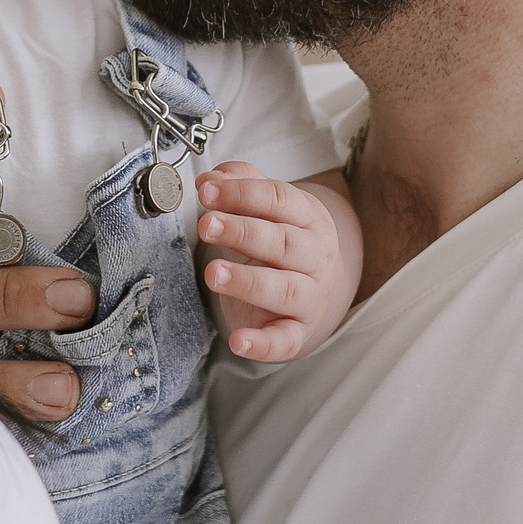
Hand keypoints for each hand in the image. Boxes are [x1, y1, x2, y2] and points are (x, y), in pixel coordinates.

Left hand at [197, 163, 362, 361]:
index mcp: (309, 218)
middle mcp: (316, 257)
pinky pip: (284, 340)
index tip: (207, 191)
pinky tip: (238, 341)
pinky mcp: (298, 333)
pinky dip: (262, 344)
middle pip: (282, 243)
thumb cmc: (281, 245)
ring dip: (247, 282)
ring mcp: (311, 297)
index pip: (279, 200)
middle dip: (242, 232)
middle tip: (206, 225)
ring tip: (212, 274)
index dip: (242, 193)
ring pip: (284, 290)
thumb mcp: (266, 209)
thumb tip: (211, 179)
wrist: (316, 292)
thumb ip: (240, 186)